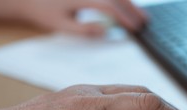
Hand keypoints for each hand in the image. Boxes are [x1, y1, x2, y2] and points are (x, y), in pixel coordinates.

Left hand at [0, 0, 146, 34]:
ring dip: (128, 2)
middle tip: (144, 22)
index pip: (109, 6)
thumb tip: (107, 30)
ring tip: (139, 14)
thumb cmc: (42, 11)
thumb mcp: (61, 24)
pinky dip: (117, 0)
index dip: (124, 17)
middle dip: (132, 8)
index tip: (135, 29)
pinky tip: (125, 6)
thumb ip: (85, 29)